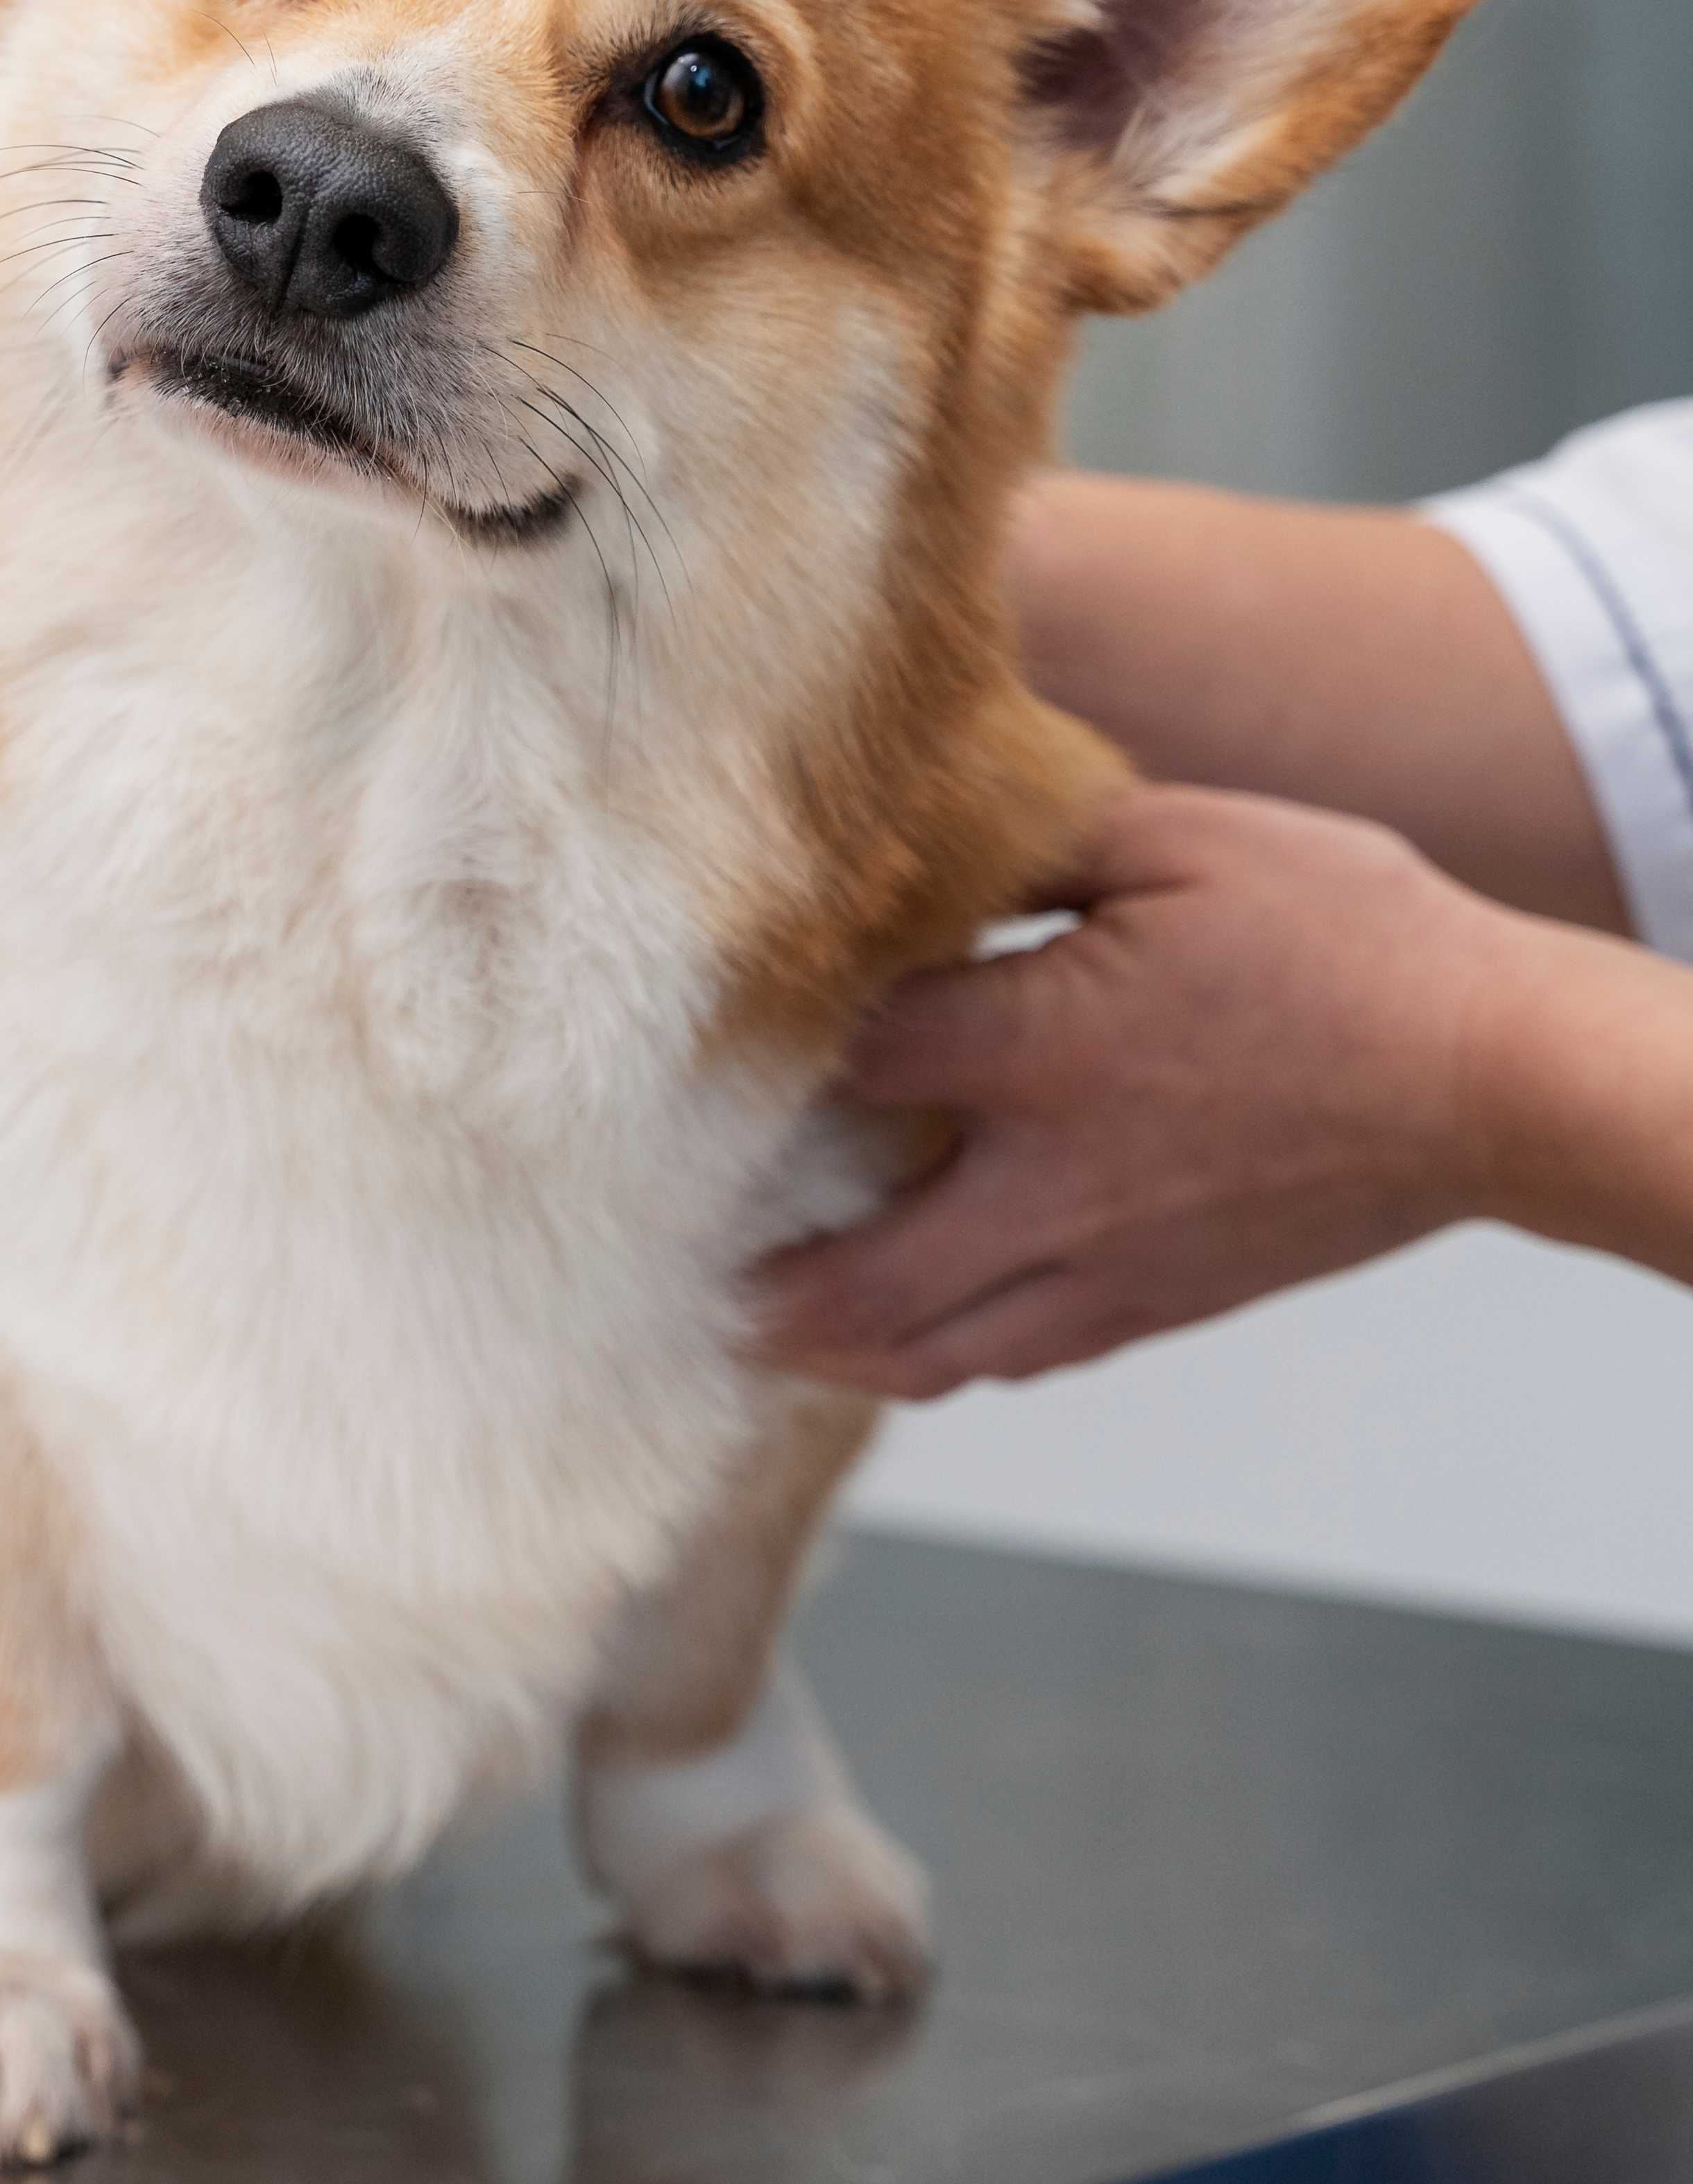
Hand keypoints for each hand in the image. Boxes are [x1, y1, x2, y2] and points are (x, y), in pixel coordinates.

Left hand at [752, 787, 1522, 1398]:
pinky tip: (911, 1348)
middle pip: (866, 1269)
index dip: (765, 1063)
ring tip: (765, 1336)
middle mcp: (1055, 1178)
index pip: (851, 1065)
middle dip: (769, 1284)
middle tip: (690, 1277)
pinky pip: (1029, 1358)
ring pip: (940, 1348)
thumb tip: (929, 819)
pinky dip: (948, 1364)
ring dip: (838, 1349)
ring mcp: (1113, 1259)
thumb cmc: (1348, 935)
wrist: (1494, 1074)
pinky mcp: (1170, 1302)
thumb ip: (1037, 836)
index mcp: (1041, 1047)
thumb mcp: (1179, 837)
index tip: (700, 1059)